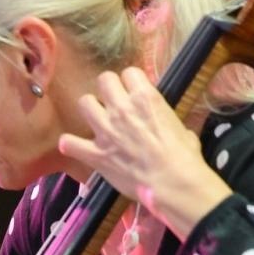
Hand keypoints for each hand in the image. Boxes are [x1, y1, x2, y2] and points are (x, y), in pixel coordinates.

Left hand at [58, 66, 231, 238]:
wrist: (171, 182)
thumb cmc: (183, 156)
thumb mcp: (181, 127)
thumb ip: (164, 119)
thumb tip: (163, 123)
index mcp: (145, 98)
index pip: (129, 73)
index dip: (131, 82)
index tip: (133, 92)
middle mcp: (122, 108)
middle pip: (104, 80)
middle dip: (108, 89)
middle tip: (113, 102)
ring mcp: (105, 130)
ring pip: (84, 103)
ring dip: (90, 109)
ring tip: (97, 119)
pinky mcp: (95, 153)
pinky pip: (69, 142)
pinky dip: (70, 144)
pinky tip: (74, 145)